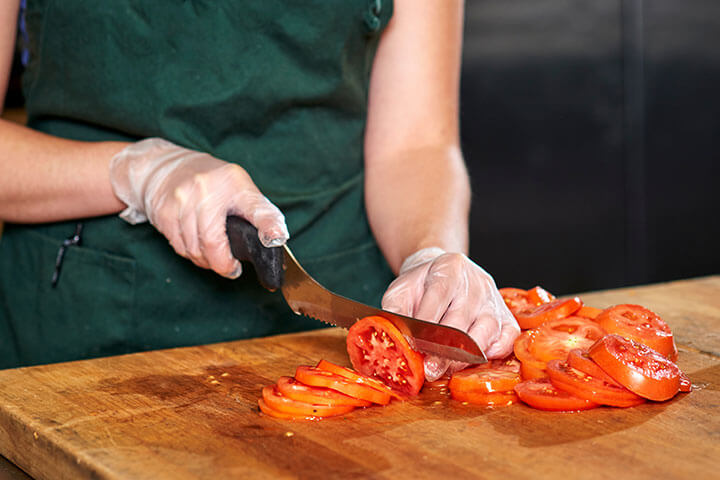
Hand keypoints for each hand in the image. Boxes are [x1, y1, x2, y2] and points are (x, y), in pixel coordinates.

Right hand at [109, 138, 287, 277]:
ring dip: (206, 261)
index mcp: (234, 182)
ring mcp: (181, 200)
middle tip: (232, 269)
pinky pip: (179, 247)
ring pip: (194, 250)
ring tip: (214, 257)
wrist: (166, 167)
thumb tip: (276, 239)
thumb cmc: (212, 183)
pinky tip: (197, 248)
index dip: (268, 226)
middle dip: (223, 264)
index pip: (256, 208)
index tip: (276, 241)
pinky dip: (191, 254)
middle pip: (213, 243)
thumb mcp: (241, 189)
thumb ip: (260, 213)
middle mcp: (205, 189)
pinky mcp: (163, 213)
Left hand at [381, 247, 519, 380]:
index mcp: (449, 266)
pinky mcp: (506, 315)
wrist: (444, 274)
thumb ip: (394, 311)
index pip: (439, 295)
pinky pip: (508, 336)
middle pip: (462, 317)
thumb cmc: (421, 287)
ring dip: (466, 355)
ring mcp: (493, 298)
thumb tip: (395, 337)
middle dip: (444, 348)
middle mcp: (476, 281)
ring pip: (487, 329)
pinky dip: (495, 351)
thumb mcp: (401, 291)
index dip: (427, 323)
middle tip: (429, 369)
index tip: (415, 345)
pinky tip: (476, 360)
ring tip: (446, 369)